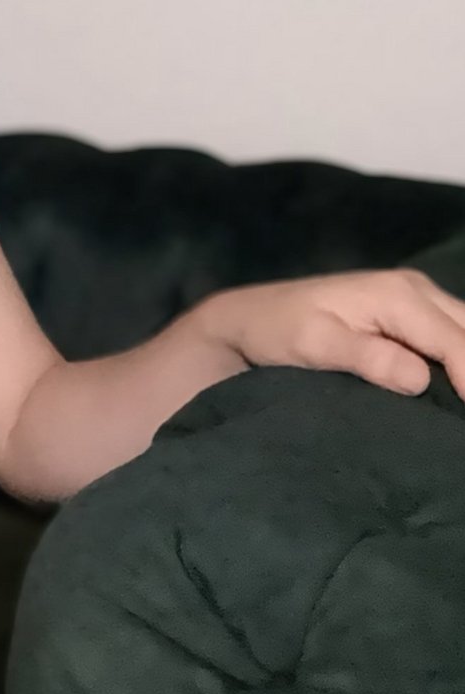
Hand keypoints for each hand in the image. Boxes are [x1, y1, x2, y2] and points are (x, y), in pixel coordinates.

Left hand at [198, 267, 464, 400]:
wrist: (249, 317)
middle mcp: (415, 289)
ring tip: (463, 403)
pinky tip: (457, 388)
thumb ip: (368, 358)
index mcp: (397, 296)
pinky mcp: (409, 312)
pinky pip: (451, 333)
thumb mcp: (314, 345)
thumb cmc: (276, 331)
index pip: (456, 341)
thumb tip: (420, 380)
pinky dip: (460, 357)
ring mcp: (415, 298)